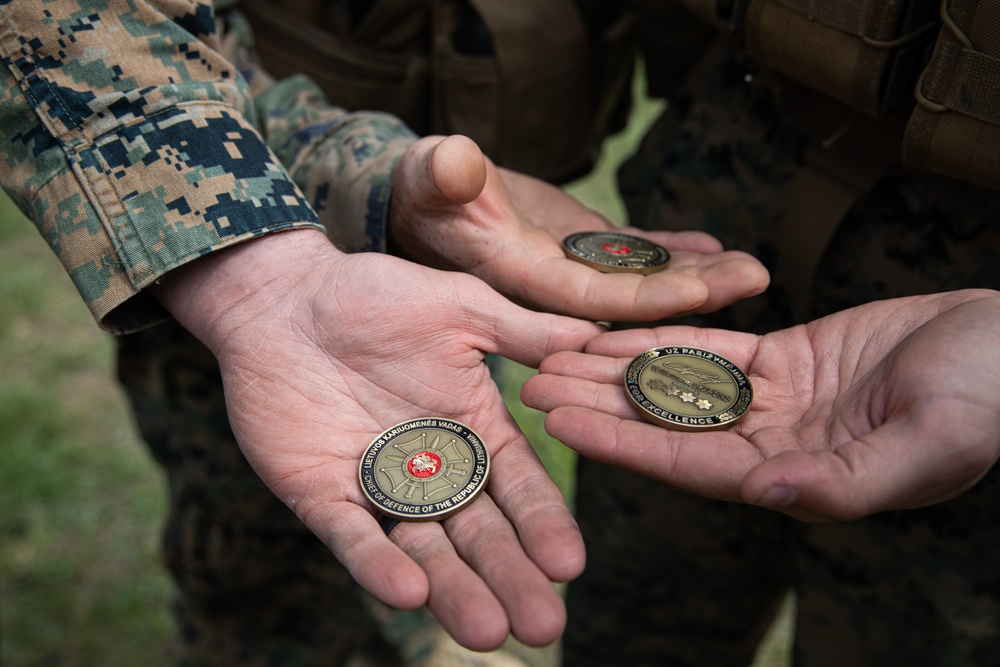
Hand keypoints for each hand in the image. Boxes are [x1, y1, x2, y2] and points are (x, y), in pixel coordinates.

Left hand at [153, 229, 604, 649]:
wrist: (285, 297)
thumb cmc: (374, 294)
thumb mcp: (459, 307)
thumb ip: (523, 332)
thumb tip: (593, 339)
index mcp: (471, 427)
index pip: (517, 486)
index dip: (542, 525)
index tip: (569, 565)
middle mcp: (430, 467)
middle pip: (478, 533)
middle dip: (510, 578)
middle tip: (542, 626)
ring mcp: (375, 485)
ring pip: (422, 547)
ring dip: (454, 589)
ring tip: (487, 631)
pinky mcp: (320, 493)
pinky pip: (352, 536)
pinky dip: (377, 565)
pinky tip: (408, 592)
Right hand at [388, 135, 769, 321]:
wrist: (429, 200)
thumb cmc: (422, 189)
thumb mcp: (428, 176)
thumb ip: (442, 175)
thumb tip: (456, 162)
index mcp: (519, 276)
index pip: (588, 295)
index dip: (641, 296)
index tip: (698, 291)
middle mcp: (552, 284)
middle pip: (630, 297)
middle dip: (692, 291)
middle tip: (755, 278)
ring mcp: (572, 267)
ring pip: (640, 277)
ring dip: (695, 275)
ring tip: (751, 267)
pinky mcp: (580, 246)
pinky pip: (634, 253)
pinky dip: (673, 250)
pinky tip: (713, 244)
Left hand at [521, 290, 999, 521]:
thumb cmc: (988, 399)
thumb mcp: (933, 443)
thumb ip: (852, 480)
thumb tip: (770, 494)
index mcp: (797, 480)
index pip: (689, 464)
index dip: (620, 443)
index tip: (557, 422)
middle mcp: (773, 447)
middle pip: (665, 425)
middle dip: (596, 403)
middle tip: (528, 380)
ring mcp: (775, 403)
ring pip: (677, 385)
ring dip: (615, 369)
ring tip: (553, 350)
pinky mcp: (784, 360)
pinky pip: (709, 349)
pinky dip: (661, 338)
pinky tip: (613, 329)